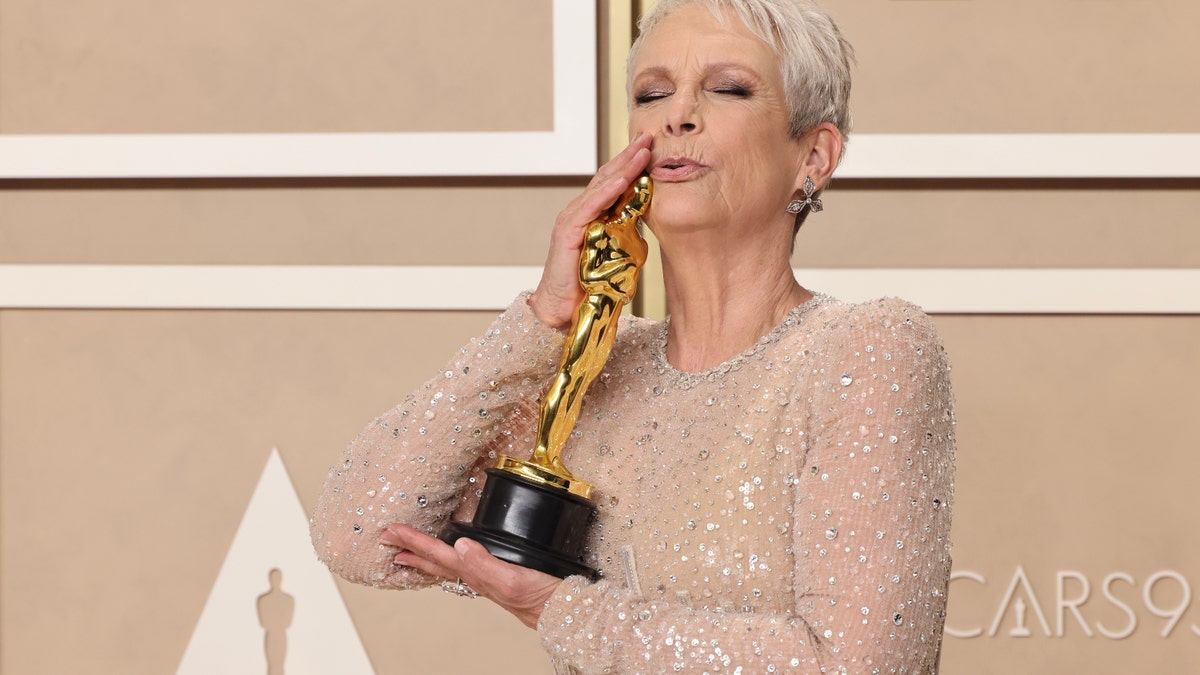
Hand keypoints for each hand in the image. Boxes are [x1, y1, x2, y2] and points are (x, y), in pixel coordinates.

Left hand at [381, 524, 562, 628]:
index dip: (415, 541)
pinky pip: (462, 568)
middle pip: (435, 561)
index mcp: (476, 574)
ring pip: (445, 566)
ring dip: (424, 557)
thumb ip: (485, 564)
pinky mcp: (496, 577)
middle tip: (387, 538)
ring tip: (405, 552)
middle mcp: (476, 577)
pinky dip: (447, 560)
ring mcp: (485, 579)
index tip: (393, 530)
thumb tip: (460, 544)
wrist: (561, 611)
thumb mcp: (513, 579)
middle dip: (410, 549)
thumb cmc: (541, 598)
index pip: (439, 554)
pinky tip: (450, 557)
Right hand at [529, 133, 652, 330]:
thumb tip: (651, 218)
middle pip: (607, 176)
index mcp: (593, 215)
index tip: (651, 147)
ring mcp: (572, 219)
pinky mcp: (567, 232)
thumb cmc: (588, 285)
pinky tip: (623, 179)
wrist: (562, 309)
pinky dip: (607, 191)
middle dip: (629, 156)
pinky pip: (590, 206)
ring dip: (623, 167)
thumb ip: (629, 232)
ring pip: (601, 186)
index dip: (631, 164)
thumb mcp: (617, 252)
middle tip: (649, 137)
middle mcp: (580, 211)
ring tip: (642, 151)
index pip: (613, 182)